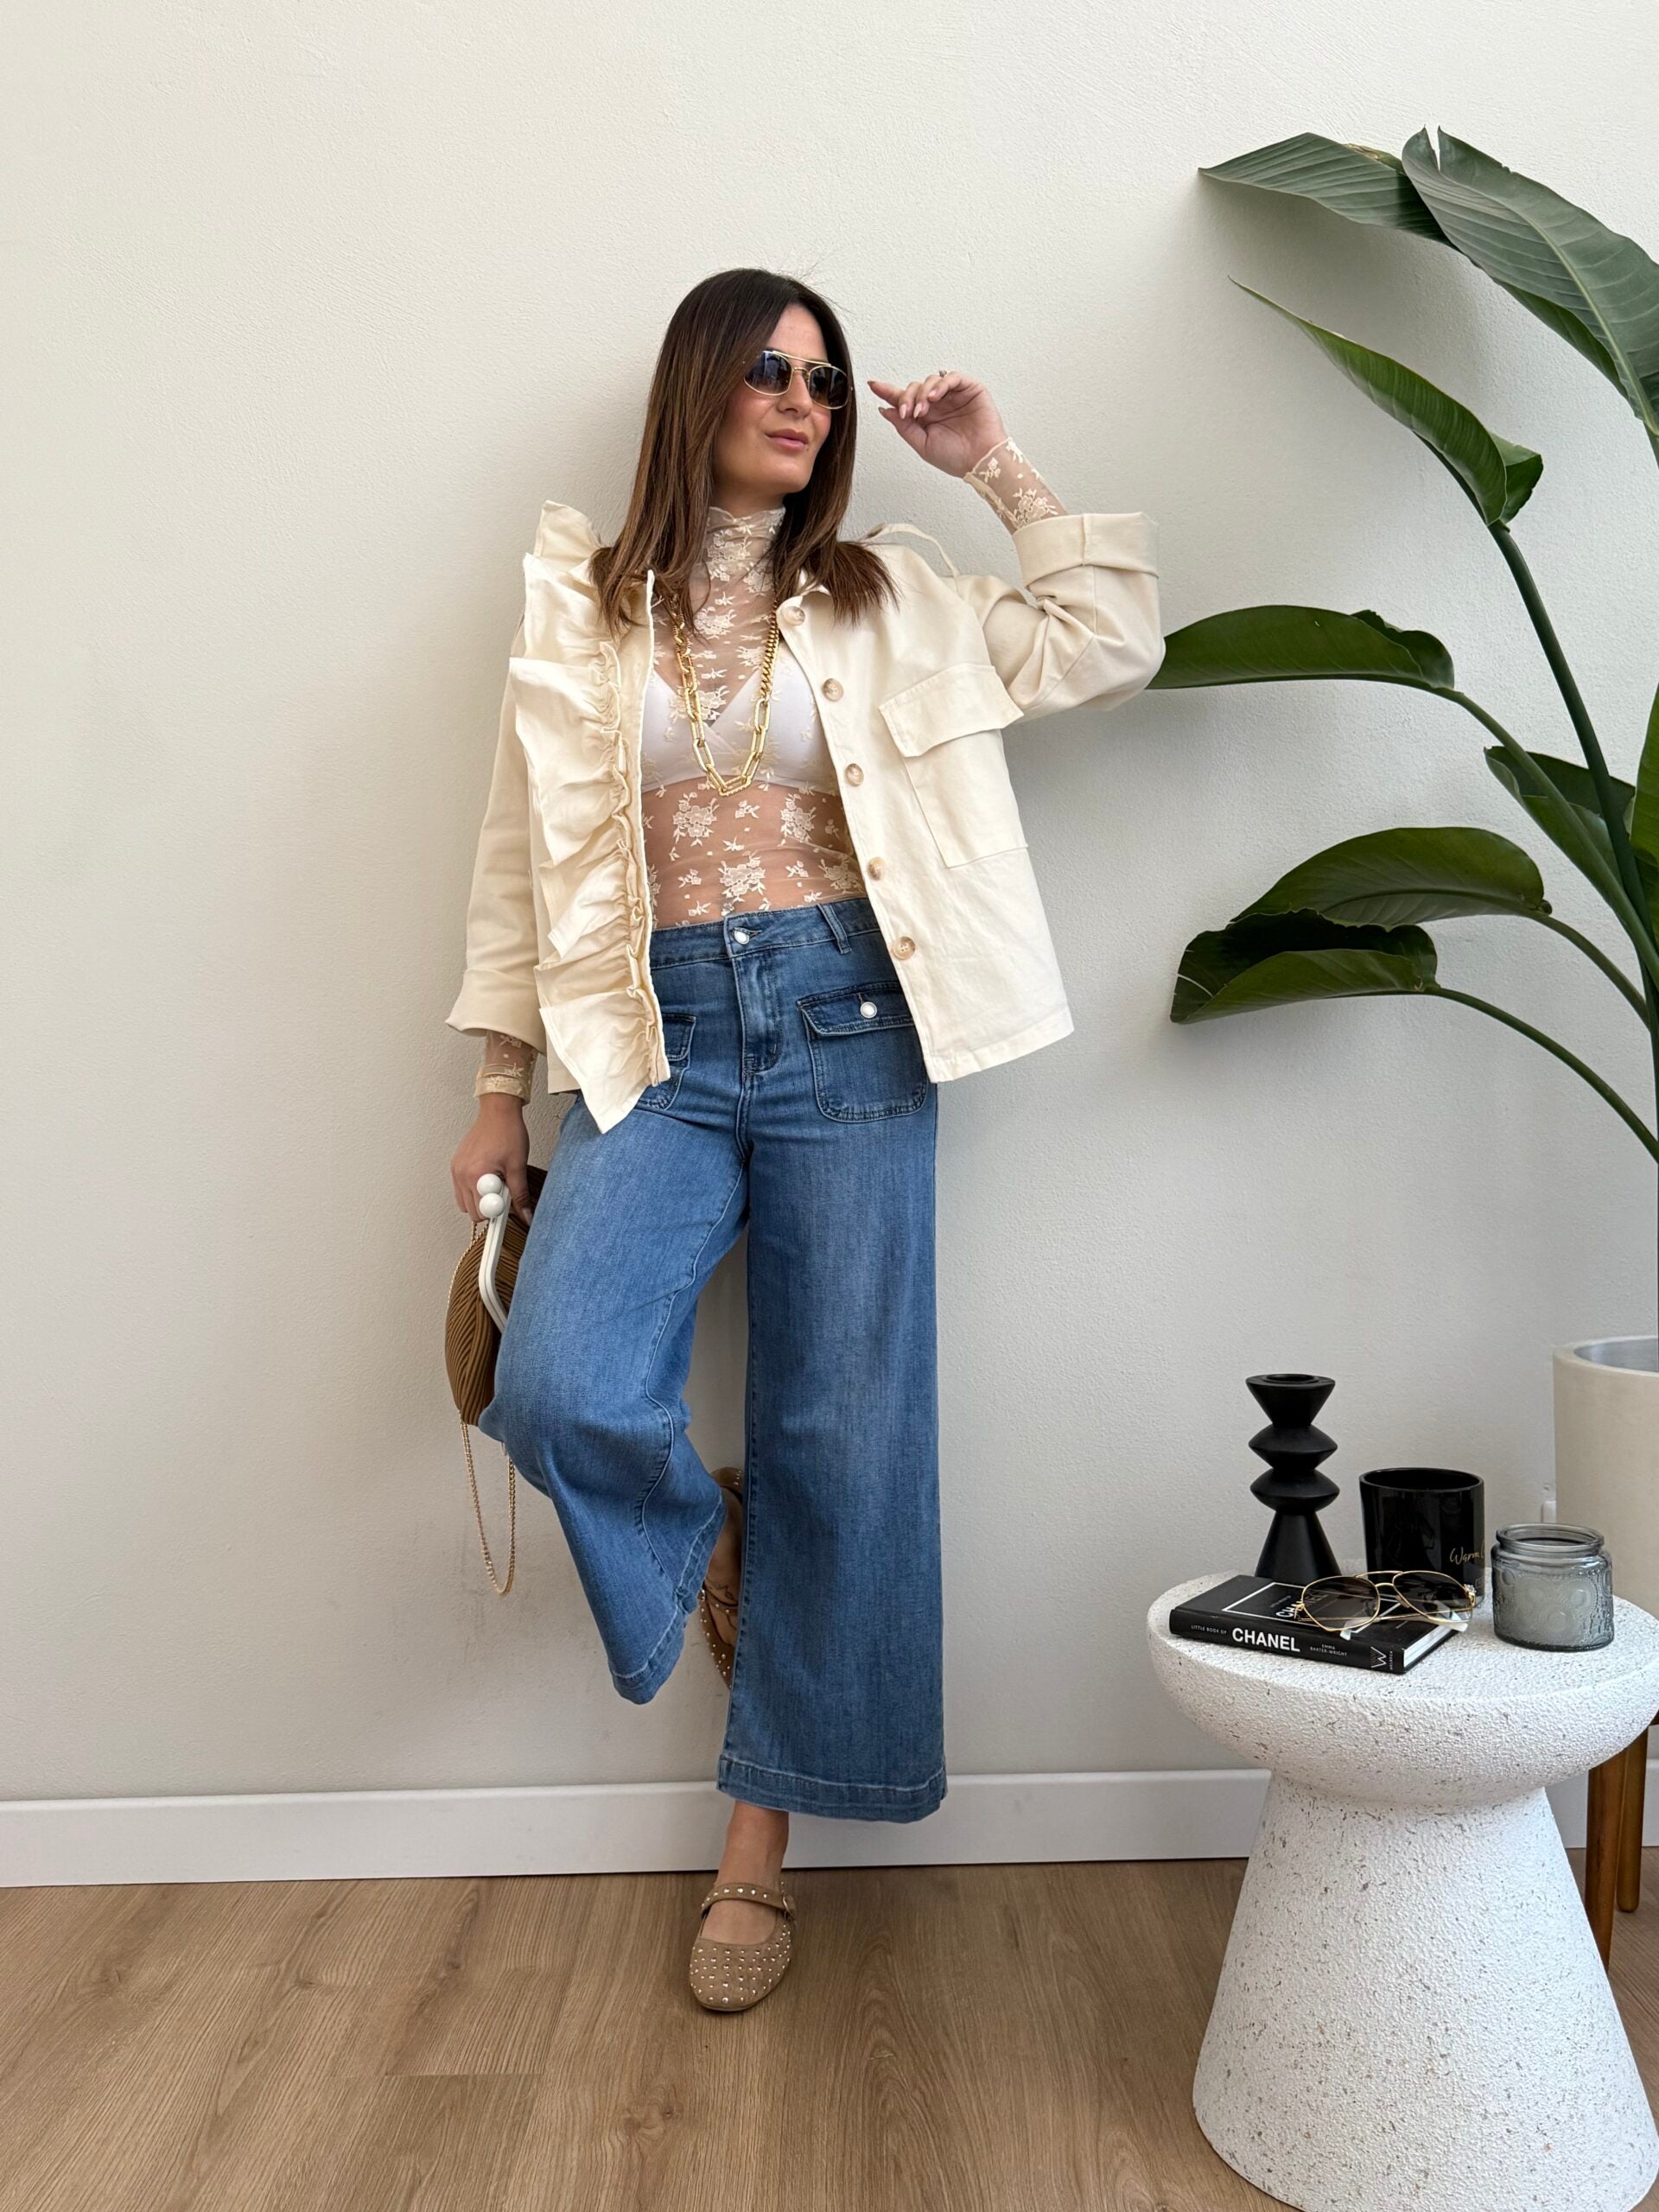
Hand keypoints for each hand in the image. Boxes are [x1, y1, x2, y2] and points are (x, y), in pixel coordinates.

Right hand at [450, 1096, 533, 1226]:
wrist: (498, 1112)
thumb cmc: (507, 1133)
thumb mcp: (518, 1167)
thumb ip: (520, 1195)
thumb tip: (526, 1215)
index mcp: (475, 1175)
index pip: (482, 1212)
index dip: (497, 1213)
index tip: (507, 1208)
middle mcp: (461, 1174)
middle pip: (472, 1211)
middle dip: (489, 1207)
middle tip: (504, 1191)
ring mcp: (456, 1170)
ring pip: (465, 1202)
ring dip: (481, 1199)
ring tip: (496, 1183)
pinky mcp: (456, 1166)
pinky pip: (461, 1189)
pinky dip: (474, 1189)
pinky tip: (488, 1177)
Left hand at [866, 370, 1006, 478]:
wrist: (980, 462)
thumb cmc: (956, 457)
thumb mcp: (922, 444)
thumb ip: (904, 426)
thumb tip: (886, 410)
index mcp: (926, 417)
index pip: (904, 399)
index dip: (888, 391)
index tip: (873, 385)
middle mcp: (938, 404)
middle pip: (914, 388)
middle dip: (907, 398)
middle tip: (908, 413)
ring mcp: (953, 395)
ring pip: (930, 381)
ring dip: (922, 394)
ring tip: (923, 411)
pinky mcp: (970, 389)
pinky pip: (951, 377)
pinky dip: (941, 384)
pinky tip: (935, 397)